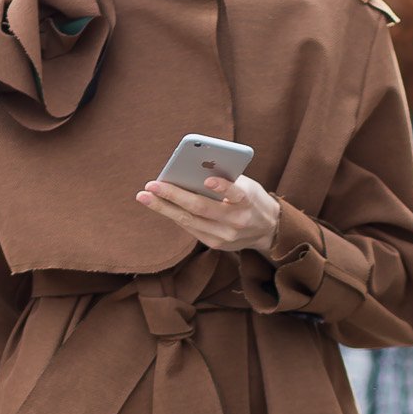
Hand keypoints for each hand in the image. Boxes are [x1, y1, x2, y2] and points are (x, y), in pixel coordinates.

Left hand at [135, 172, 280, 252]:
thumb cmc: (251, 198)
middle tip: (151, 185)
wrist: (268, 230)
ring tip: (144, 196)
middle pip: (201, 208)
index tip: (208, 179)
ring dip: (164, 208)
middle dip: (173, 195)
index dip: (223, 187)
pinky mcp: (216, 244)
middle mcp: (237, 221)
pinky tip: (160, 205)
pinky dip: (174, 214)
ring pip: (189, 220)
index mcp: (248, 201)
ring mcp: (225, 236)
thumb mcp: (247, 185)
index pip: (237, 194)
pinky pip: (190, 227)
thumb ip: (225, 179)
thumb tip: (190, 169)